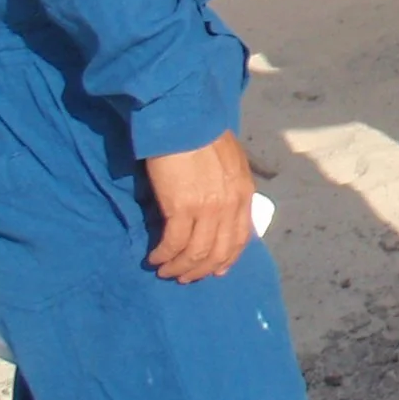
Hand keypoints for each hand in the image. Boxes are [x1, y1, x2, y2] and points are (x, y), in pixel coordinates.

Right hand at [143, 132, 254, 283]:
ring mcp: (207, 208)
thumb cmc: (203, 137)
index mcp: (243, 194)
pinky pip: (173, 243)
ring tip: (165, 270)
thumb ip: (230, 187)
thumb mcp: (230, 163)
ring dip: (179, 267)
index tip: (216, 271)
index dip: (227, 258)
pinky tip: (154, 258)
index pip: (241, 237)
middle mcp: (229, 205)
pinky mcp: (181, 208)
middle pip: (219, 251)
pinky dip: (164, 255)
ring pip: (196, 253)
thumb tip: (222, 209)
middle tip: (185, 277)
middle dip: (201, 269)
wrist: (186, 122)